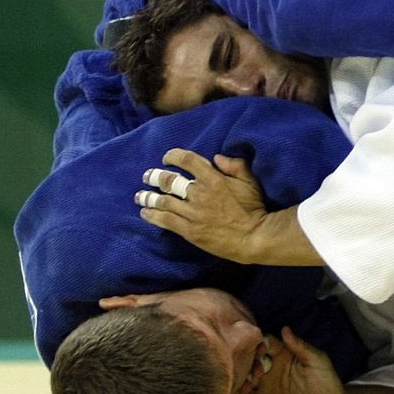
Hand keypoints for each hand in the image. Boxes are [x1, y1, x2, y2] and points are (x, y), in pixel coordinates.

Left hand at [136, 148, 267, 262]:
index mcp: (213, 179)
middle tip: (147, 176)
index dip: (173, 156)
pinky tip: (145, 213)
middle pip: (169, 181)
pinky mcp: (190, 231)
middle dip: (155, 177)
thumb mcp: (250, 181)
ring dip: (148, 197)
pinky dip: (153, 216)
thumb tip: (217, 157)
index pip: (187, 160)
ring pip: (163, 202)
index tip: (167, 158)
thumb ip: (235, 165)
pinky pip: (166, 221)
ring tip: (140, 196)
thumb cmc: (254, 208)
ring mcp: (192, 214)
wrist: (253, 237)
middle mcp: (199, 194)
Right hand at [233, 327, 343, 393]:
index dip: (259, 343)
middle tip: (254, 369)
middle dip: (247, 360)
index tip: (259, 349)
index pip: (266, 342)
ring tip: (244, 382)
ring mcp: (265, 385)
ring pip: (245, 376)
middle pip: (251, 358)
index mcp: (284, 354)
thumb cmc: (327, 383)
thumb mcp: (317, 361)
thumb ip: (300, 347)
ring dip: (240, 376)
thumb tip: (285, 329)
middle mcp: (271, 367)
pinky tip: (233, 392)